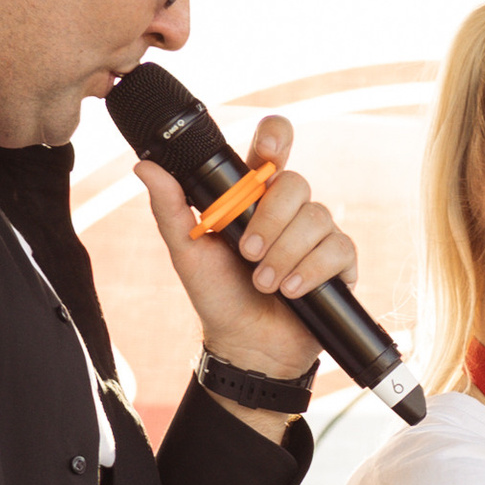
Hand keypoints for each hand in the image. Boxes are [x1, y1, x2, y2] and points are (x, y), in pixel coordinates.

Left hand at [135, 112, 349, 382]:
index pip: (273, 149)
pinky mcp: (339, 262)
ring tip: (265, 283)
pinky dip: (311, 270)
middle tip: (248, 253)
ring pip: (316, 218)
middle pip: (296, 184)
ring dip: (285, 253)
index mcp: (255, 196)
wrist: (248, 347)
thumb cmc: (218, 296)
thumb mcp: (188, 252)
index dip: (276, 137)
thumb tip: (145, 166)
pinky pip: (337, 248)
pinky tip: (292, 290)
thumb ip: (170, 208)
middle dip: (271, 220)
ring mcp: (317, 234)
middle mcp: (289, 209)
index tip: (269, 150)